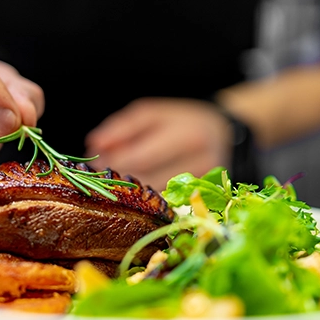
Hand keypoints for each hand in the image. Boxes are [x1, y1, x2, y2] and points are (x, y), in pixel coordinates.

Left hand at [84, 98, 232, 190]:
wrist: (225, 135)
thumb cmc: (182, 121)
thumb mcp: (153, 113)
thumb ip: (122, 126)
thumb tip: (94, 143)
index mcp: (188, 135)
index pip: (142, 157)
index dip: (113, 162)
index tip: (94, 161)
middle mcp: (202, 162)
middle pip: (148, 180)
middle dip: (118, 178)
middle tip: (98, 174)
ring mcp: (205, 186)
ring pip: (155, 197)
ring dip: (128, 192)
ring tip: (112, 181)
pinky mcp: (203, 201)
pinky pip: (165, 205)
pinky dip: (144, 201)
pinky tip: (132, 193)